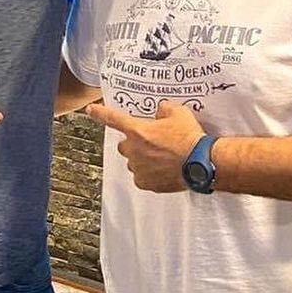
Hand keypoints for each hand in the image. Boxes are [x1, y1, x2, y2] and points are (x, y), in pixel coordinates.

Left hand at [89, 100, 204, 191]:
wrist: (201, 162)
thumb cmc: (190, 138)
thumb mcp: (178, 113)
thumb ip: (164, 109)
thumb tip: (161, 110)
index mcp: (138, 130)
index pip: (113, 119)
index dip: (100, 113)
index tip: (91, 110)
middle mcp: (133, 150)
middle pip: (124, 146)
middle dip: (134, 144)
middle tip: (152, 143)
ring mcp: (138, 168)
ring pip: (134, 163)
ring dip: (143, 159)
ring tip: (163, 158)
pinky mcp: (146, 183)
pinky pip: (142, 177)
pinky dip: (149, 174)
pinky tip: (164, 169)